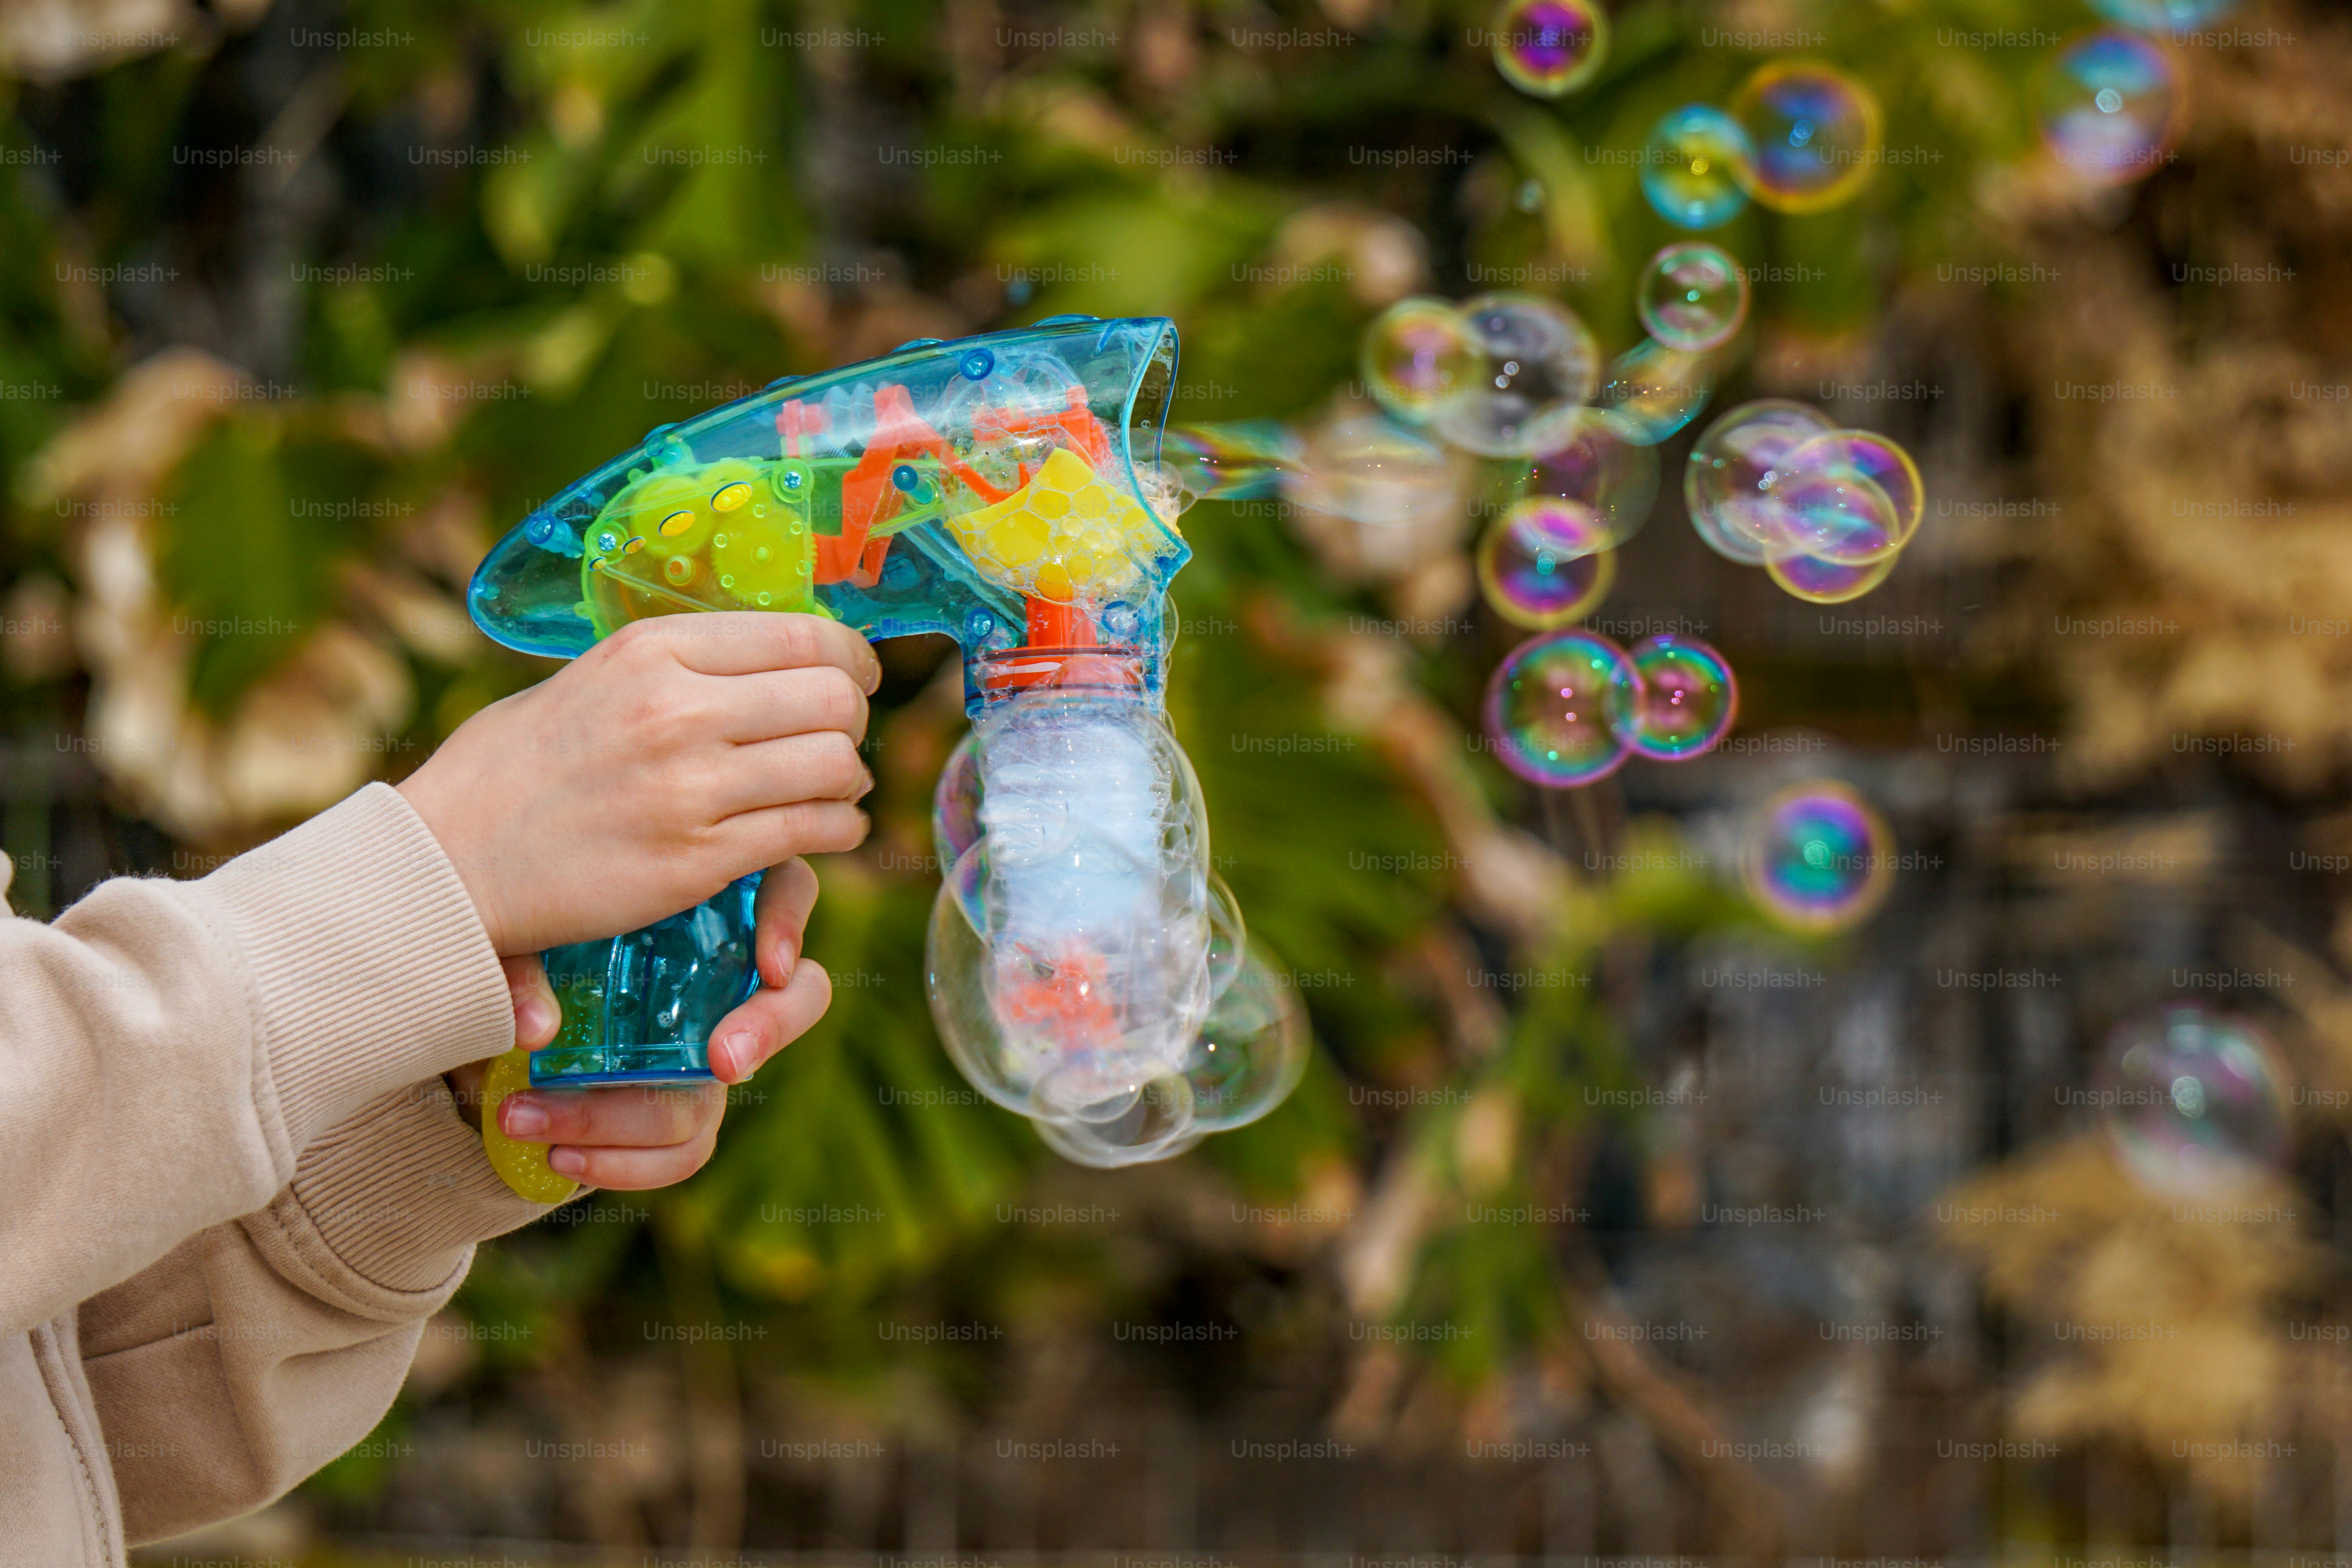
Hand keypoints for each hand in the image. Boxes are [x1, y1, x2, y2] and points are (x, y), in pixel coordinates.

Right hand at [398, 613, 880, 954]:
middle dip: (851, 722)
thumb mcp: (593, 677)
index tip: (853, 679)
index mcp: (653, 650)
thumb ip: (680, 665)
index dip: (850, 661)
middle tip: (838, 742)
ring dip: (849, 782)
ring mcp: (690, 786)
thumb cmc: (517, 767)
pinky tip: (824, 831)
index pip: (803, 637)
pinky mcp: (699, 859)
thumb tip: (770, 658)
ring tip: (833, 791)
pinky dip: (838, 831)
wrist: (449, 858)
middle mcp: (678, 710)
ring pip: (835, 766)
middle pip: (832, 699)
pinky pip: (813, 832)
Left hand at [447, 859, 832, 1188]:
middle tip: (725, 1059)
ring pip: (718, 1091)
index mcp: (705, 909)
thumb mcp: (513, 942)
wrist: (500, 1028)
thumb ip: (520, 966)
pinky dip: (628, 1164)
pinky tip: (561, 1155)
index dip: (788, 920)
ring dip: (625, 1116)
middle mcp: (725, 981)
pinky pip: (687, 1150)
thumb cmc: (525, 948)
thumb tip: (535, 1028)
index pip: (784, 888)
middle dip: (771, 1027)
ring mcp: (711, 1050)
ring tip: (529, 1118)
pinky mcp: (684, 1112)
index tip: (768, 965)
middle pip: (802, 993)